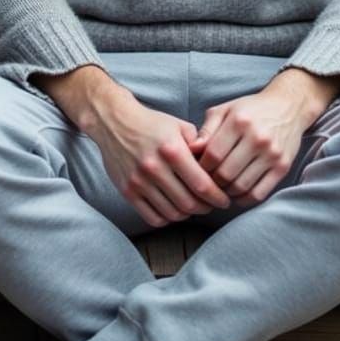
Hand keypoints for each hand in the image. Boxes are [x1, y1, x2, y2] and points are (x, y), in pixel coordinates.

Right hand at [89, 91, 233, 227]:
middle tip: (212, 205)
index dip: (218, 197)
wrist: (114, 121)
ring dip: (188, 214)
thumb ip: (200, 144)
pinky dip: (168, 219)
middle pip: (188, 203)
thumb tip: (217, 164)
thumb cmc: (151, 123)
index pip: (202, 185)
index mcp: (171, 150)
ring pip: (172, 213)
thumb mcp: (179, 126)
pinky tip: (174, 210)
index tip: (225, 200)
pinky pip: (152, 217)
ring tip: (194, 206)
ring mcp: (139, 182)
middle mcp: (154, 167)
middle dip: (205, 208)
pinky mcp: (127, 192)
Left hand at [189, 89, 307, 206]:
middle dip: (213, 182)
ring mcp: (272, 154)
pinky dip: (244, 199)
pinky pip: (259, 194)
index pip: (213, 155)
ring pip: (241, 187)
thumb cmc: (251, 109)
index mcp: (239, 121)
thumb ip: (207, 129)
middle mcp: (257, 138)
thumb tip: (192, 150)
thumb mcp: (225, 110)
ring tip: (221, 187)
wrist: (289, 107)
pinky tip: (237, 193)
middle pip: (226, 174)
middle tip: (209, 181)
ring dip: (227, 192)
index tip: (198, 169)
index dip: (201, 167)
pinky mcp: (283, 167)